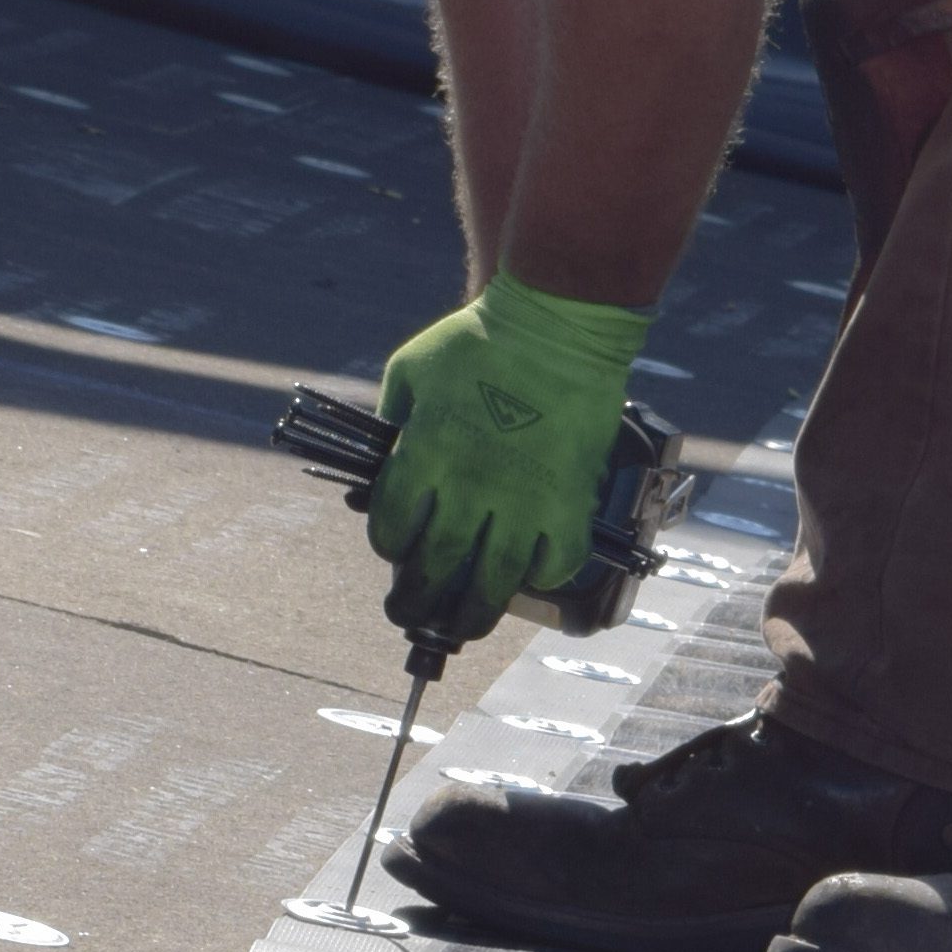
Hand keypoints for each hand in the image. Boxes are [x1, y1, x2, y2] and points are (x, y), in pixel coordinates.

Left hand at [367, 273, 650, 646]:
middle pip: (436, 567)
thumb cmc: (476, 341)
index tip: (396, 547)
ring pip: (493, 582)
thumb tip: (383, 466)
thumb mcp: (411, 370)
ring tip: (462, 626)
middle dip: (417, 601)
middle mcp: (470, 486)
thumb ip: (393, 421)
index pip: (393, 528)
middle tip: (410, 614)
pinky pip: (554, 563)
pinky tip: (527, 573)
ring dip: (472, 613)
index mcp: (424, 454)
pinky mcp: (568, 502)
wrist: (557, 325)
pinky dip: (540, 578)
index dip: (389, 546)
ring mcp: (523, 499)